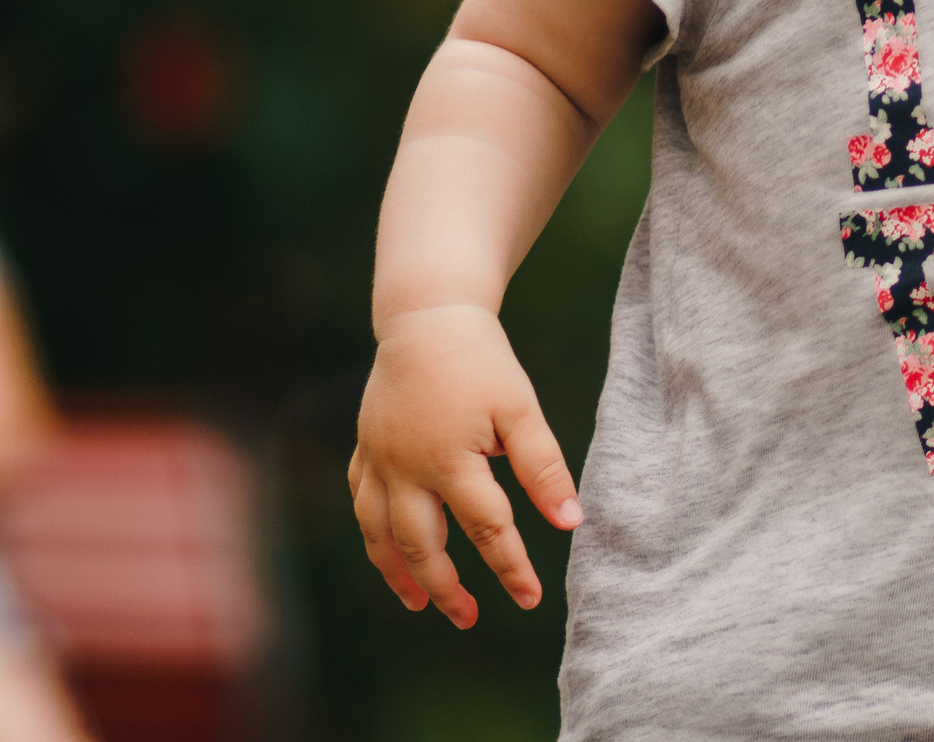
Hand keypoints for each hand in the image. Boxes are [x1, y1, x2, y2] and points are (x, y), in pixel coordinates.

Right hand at [350, 304, 580, 629]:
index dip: (511, 567)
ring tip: (420, 603)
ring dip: (398, 573)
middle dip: (447, 587)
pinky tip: (388, 550)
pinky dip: (374, 534)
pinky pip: (362, 502)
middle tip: (470, 617)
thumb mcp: (520, 409)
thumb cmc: (481, 361)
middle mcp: (406, 468)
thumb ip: (543, 467)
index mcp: (449, 459)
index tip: (531, 598)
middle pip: (422, 545)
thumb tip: (571, 522)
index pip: (487, 529)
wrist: (427, 316)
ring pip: (380, 533)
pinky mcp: (365, 447)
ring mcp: (379, 459)